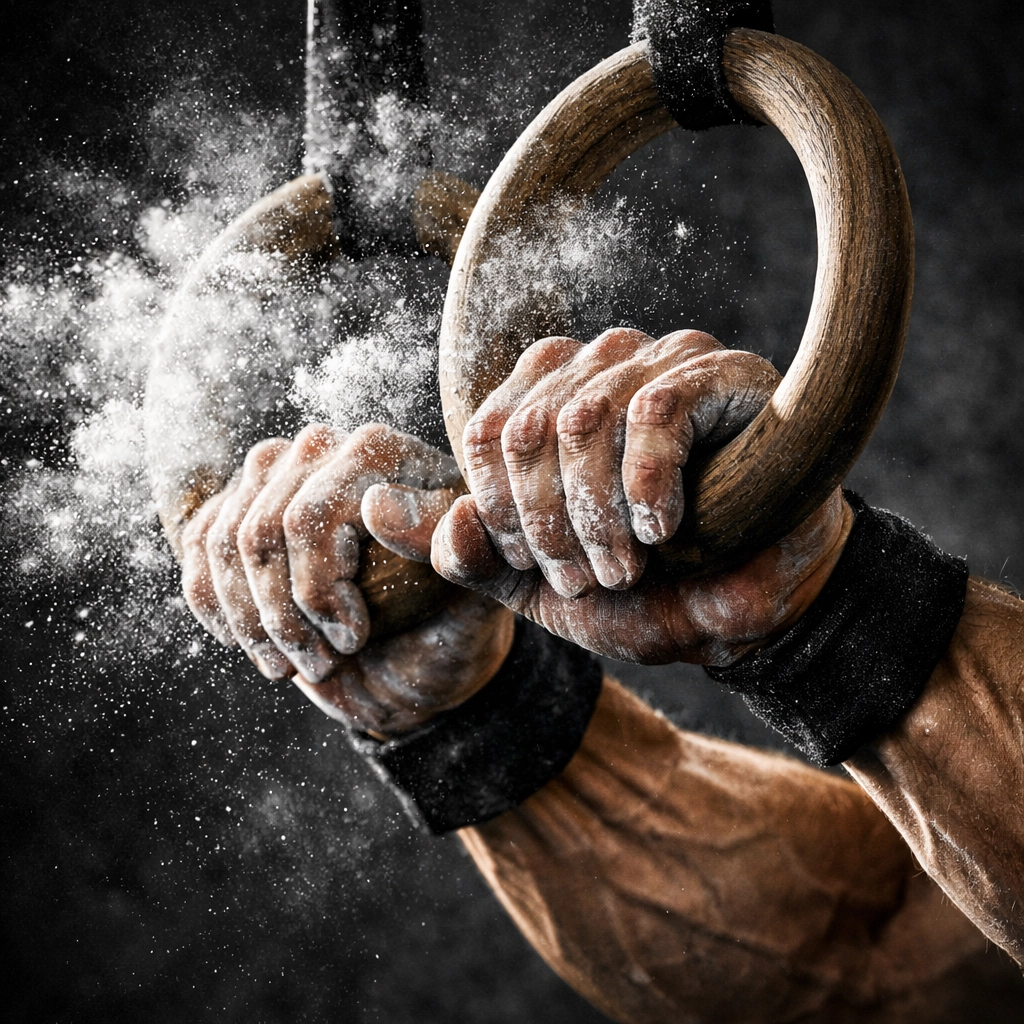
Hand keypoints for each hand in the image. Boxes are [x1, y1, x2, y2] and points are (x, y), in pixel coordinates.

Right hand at [180, 423, 513, 735]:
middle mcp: (321, 448)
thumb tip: (378, 506)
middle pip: (259, 534)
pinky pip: (201, 550)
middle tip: (324, 663)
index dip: (316, 592)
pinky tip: (258, 645)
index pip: (309, 519)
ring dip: (254, 623)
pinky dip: (220, 610)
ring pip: (224, 545)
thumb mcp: (477, 592)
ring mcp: (274, 475)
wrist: (418, 648)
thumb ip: (457, 547)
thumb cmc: (453, 618)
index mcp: (380, 453)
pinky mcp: (240, 507)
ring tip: (299, 664)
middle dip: (284, 618)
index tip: (352, 640)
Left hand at [432, 328, 852, 665]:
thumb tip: (371, 507)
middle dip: (548, 524)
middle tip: (587, 578)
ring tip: (626, 566)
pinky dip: (647, 486)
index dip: (500, 514)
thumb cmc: (639, 587)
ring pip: (583, 420)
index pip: (484, 435)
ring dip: (597, 516)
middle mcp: (595, 364)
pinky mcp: (718, 374)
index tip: (538, 568)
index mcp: (545, 399)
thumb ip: (459, 548)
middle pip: (528, 429)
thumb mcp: (531, 580)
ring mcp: (657, 360)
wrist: (739, 605)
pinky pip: (654, 411)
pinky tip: (665, 532)